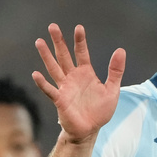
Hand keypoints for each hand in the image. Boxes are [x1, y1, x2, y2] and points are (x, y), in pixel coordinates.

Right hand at [32, 24, 125, 142]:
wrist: (90, 130)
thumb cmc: (100, 111)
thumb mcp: (112, 90)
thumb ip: (115, 71)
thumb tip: (121, 50)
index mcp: (85, 73)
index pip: (81, 53)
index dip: (80, 41)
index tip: (79, 28)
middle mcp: (73, 77)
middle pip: (64, 56)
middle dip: (59, 41)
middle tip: (53, 26)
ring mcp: (65, 88)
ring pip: (54, 68)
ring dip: (46, 56)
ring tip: (39, 42)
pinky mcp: (60, 100)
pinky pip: (50, 90)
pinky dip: (43, 83)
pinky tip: (35, 74)